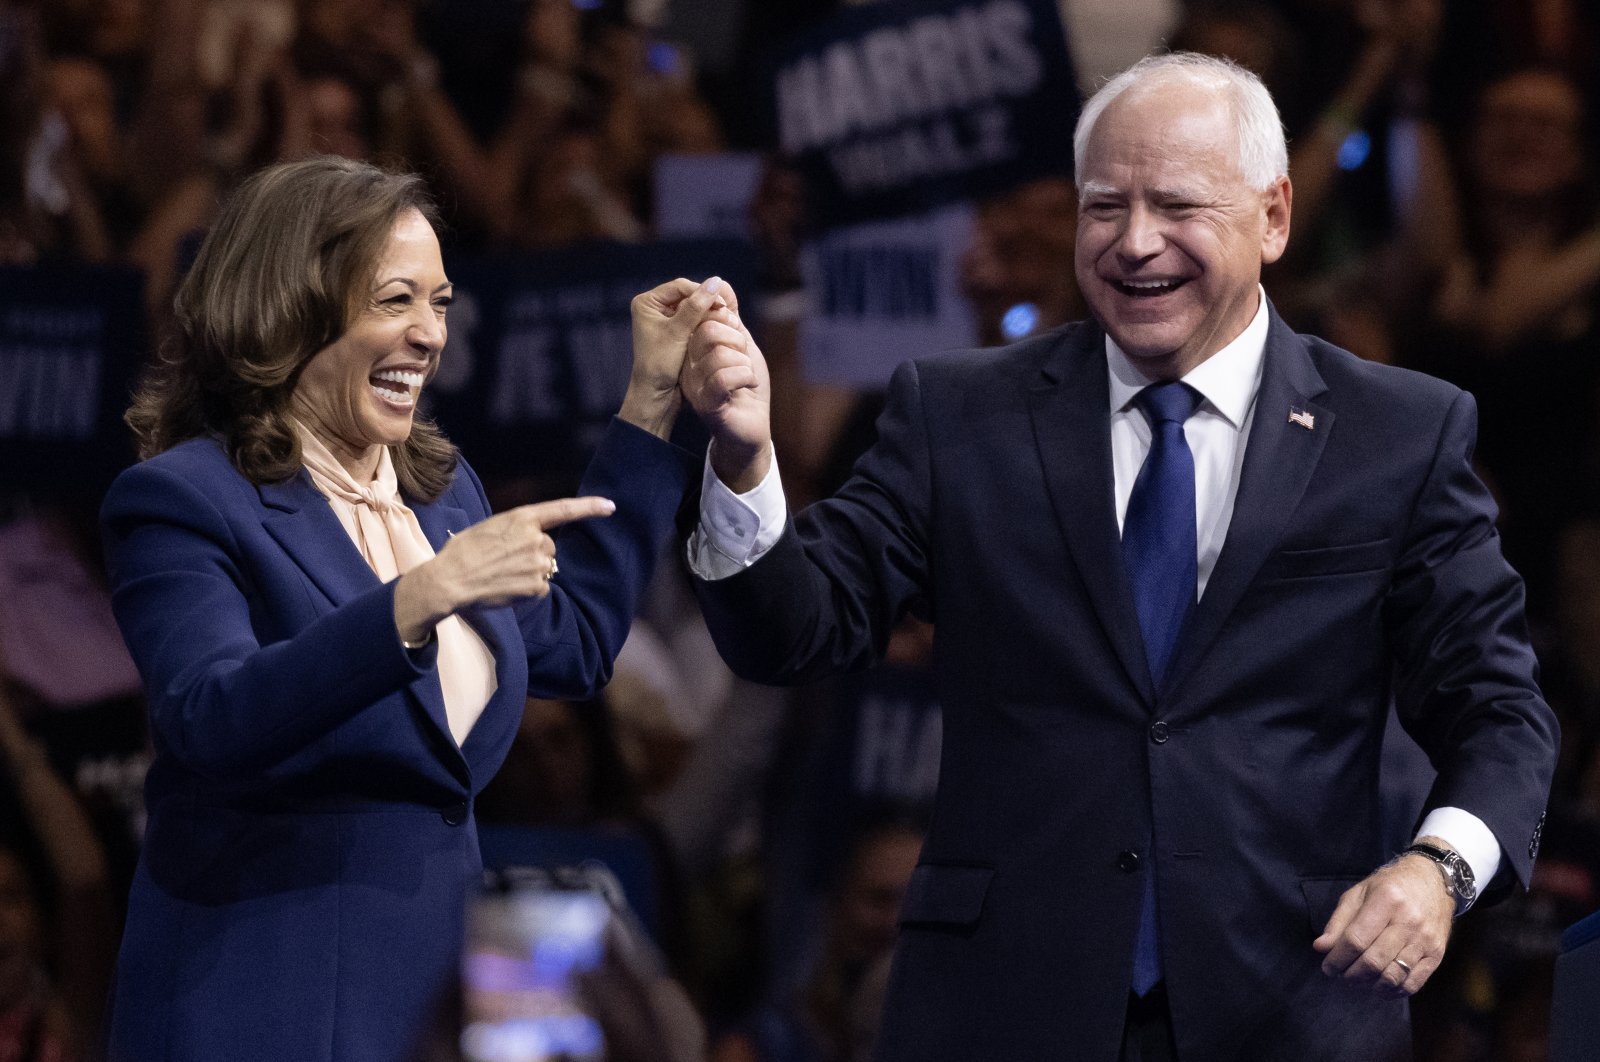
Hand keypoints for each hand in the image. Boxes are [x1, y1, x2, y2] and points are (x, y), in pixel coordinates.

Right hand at [393, 496, 614, 641]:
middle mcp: (536, 539)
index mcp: (522, 518)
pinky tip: (506, 587)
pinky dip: (527, 590)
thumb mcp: (491, 527)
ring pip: (544, 567)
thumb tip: (533, 537)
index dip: (590, 507)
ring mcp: (538, 564)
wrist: (451, 580)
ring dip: (530, 572)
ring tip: (502, 574)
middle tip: (504, 560)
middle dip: (533, 553)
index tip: (610, 506)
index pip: (563, 509)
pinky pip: (540, 587)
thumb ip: (517, 529)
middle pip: (549, 547)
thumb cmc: (463, 551)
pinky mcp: (537, 586)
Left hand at [620, 276, 728, 437]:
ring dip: (707, 312)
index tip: (721, 304)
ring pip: (692, 307)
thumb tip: (716, 281)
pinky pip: (694, 320)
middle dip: (706, 302)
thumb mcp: (678, 332)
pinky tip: (718, 328)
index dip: (702, 292)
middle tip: (725, 310)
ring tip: (723, 319)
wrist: (655, 394)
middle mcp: (653, 308)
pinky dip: (705, 323)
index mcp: (647, 303)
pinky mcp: (674, 331)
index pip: (680, 286)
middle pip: (687, 295)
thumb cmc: (660, 364)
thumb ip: (696, 307)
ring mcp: (664, 319)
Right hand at [681, 283, 771, 491]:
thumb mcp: (741, 345)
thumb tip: (721, 284)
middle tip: (744, 359)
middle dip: (738, 340)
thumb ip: (731, 317)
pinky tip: (747, 386)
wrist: (752, 427)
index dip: (728, 318)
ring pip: (720, 352)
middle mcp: (687, 364)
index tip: (739, 336)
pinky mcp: (705, 403)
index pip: (704, 314)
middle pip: (709, 329)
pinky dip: (745, 377)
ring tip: (747, 376)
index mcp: (692, 347)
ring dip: (745, 363)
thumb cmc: (746, 387)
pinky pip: (724, 376)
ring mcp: (693, 384)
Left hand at [1312, 840, 1456, 996]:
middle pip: (1373, 961)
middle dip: (1351, 975)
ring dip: (1370, 985)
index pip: (1356, 940)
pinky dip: (1392, 991)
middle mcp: (1408, 922)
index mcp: (1386, 901)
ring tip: (1358, 980)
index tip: (1327, 968)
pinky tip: (1380, 986)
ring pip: (1393, 976)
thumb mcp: (1359, 893)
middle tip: (1341, 976)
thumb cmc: (1389, 886)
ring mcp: (1425, 940)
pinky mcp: (1437, 955)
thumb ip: (1339, 921)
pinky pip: (1413, 983)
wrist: (1433, 882)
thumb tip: (1321, 948)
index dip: (1337, 959)